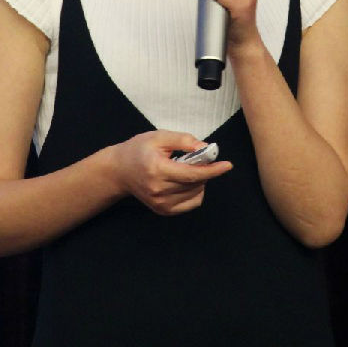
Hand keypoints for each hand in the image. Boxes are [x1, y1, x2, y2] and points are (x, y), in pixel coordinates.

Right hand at [109, 130, 232, 215]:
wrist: (119, 171)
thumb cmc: (139, 150)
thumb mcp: (159, 137)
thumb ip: (183, 140)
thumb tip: (205, 147)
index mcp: (157, 169)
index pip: (192, 174)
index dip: (212, 170)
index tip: (227, 165)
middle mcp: (158, 190)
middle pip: (195, 184)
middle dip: (205, 171)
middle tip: (200, 159)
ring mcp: (160, 203)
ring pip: (196, 194)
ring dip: (200, 181)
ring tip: (186, 170)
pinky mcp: (162, 210)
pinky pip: (191, 204)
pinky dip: (195, 192)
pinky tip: (186, 182)